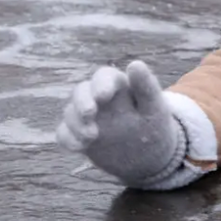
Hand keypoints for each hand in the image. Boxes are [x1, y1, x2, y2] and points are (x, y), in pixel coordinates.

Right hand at [55, 60, 185, 187]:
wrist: (149, 156)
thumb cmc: (155, 126)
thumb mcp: (155, 108)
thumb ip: (146, 87)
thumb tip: (135, 64)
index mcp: (120, 86)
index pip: (105, 76)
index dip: (101, 83)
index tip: (103, 96)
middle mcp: (99, 99)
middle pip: (82, 91)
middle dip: (82, 101)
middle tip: (89, 114)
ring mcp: (88, 116)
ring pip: (71, 112)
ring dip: (76, 123)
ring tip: (92, 136)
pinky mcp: (79, 134)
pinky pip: (64, 133)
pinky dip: (68, 138)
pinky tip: (80, 147)